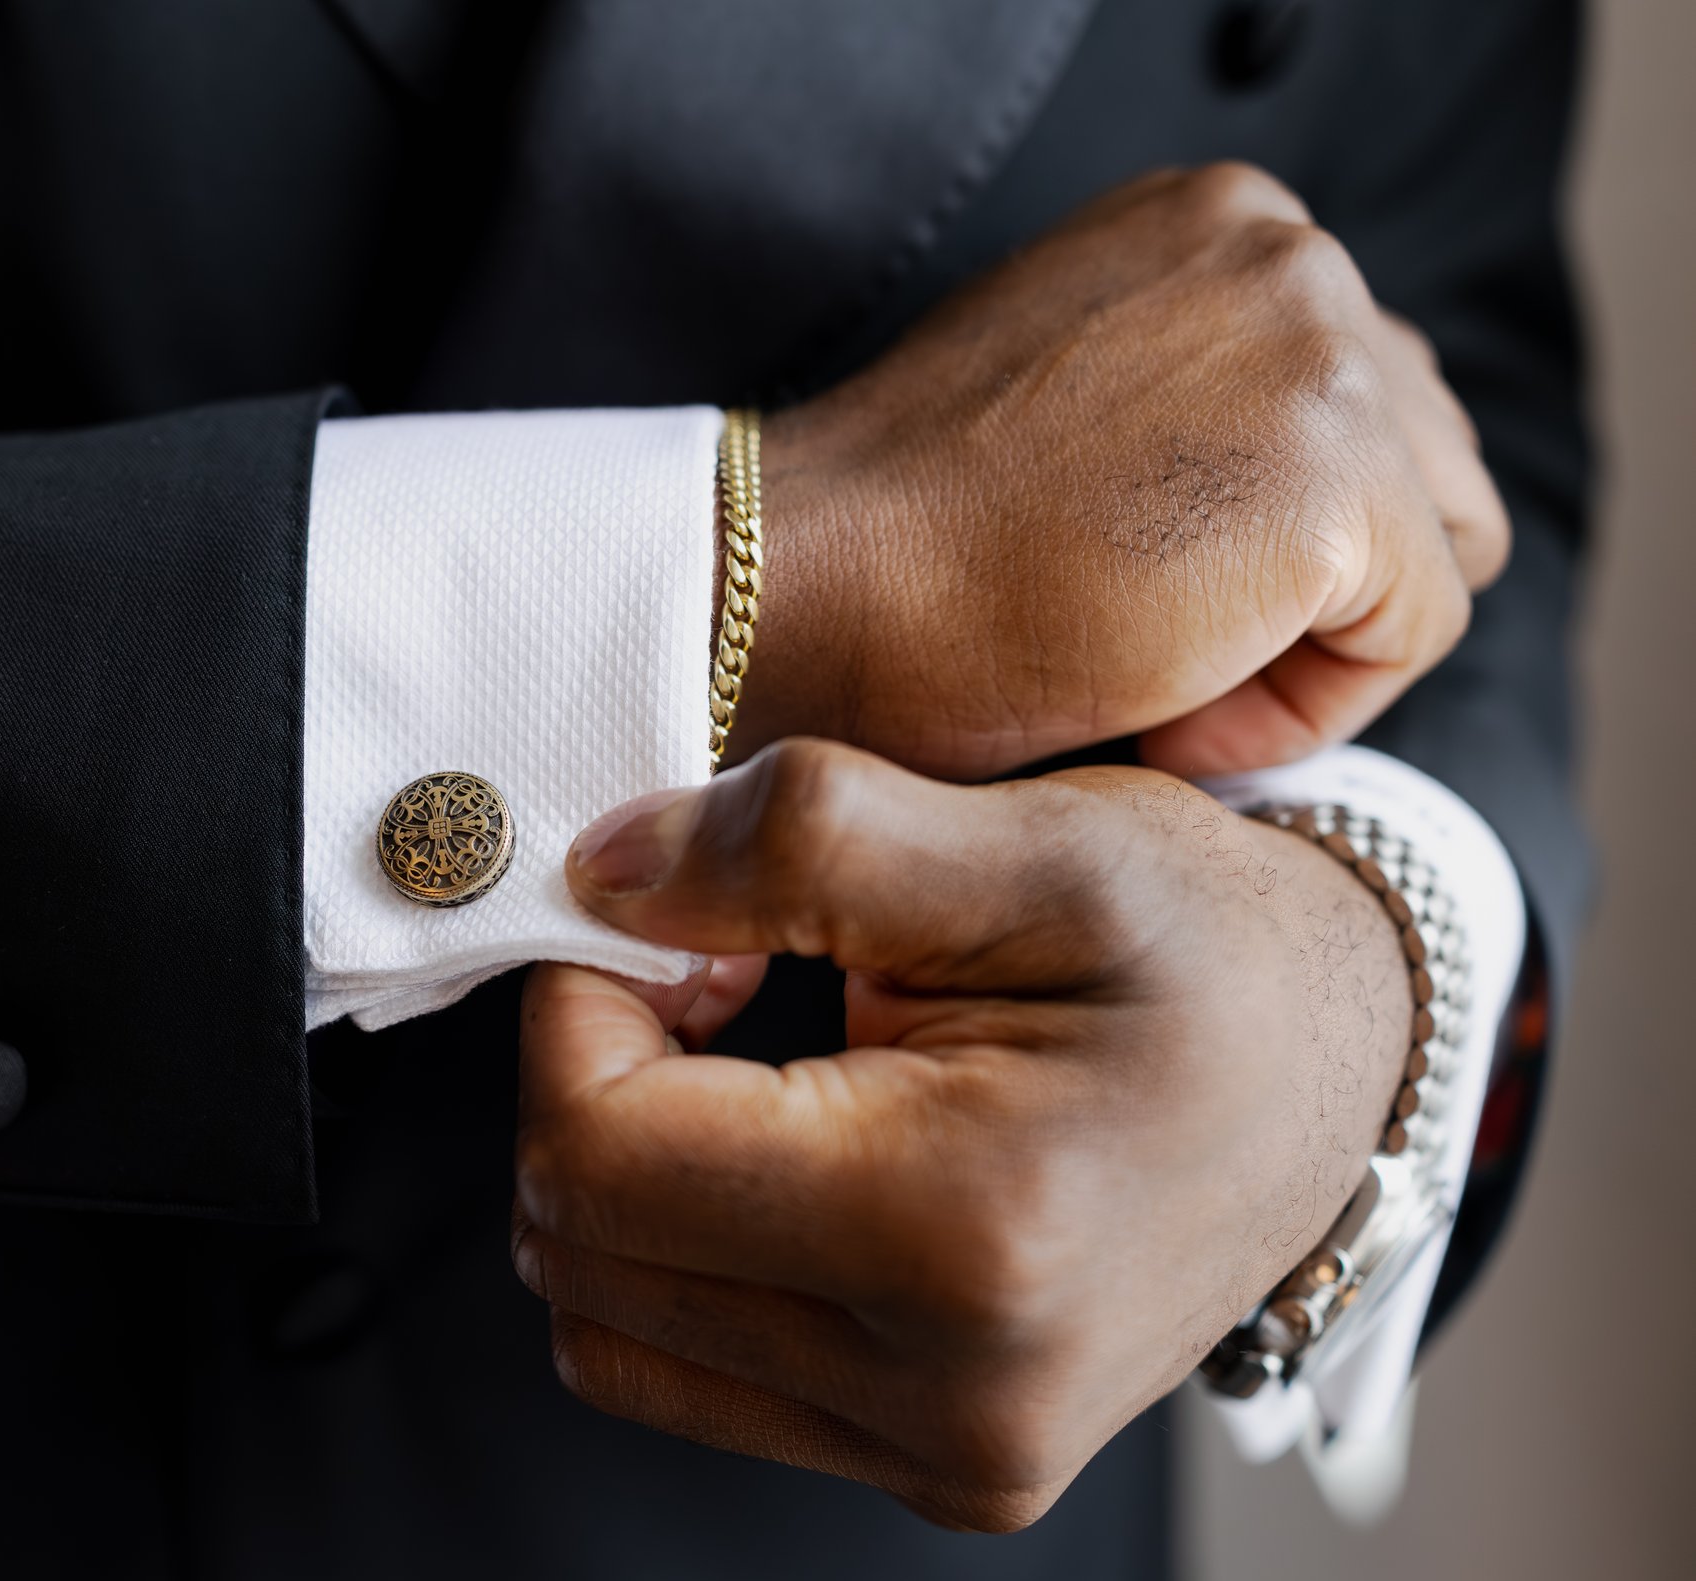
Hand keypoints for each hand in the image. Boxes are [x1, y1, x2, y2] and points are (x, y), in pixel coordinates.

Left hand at [511, 739, 1411, 1530]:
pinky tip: (778, 1146)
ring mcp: (944, 1455)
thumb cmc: (1214, 947)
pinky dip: (680, 1254)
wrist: (1347, 1080)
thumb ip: (803, 835)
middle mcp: (951, 1395)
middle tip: (710, 972)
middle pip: (579, 1254)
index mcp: (971, 1237)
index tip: (663, 921)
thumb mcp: (1038, 843)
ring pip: (606, 1328)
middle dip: (590, 1085)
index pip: (594, 1157)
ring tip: (745, 1059)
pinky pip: (688, 1376)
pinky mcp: (937, 1472)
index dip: (573, 1013)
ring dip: (622, 1175)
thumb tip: (597, 872)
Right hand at [737, 162, 1507, 779]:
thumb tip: (1281, 495)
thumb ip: (1188, 396)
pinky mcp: (1337, 487)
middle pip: (1423, 466)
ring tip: (1147, 669)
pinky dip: (1295, 710)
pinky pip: (1404, 641)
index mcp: (1219, 221)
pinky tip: (1156, 705)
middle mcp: (1291, 252)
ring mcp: (1324, 358)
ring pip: (1430, 552)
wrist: (800, 585)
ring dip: (1303, 641)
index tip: (1120, 587)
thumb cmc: (895, 537)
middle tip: (1133, 636)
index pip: (1357, 398)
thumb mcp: (1064, 401)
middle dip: (1305, 584)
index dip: (1262, 536)